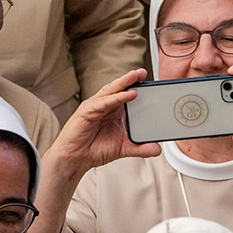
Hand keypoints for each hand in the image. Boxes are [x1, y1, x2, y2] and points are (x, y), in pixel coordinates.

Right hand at [46, 68, 160, 178]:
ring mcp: (95, 107)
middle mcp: (105, 106)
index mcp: (114, 111)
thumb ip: (140, 148)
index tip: (153, 84)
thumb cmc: (94, 149)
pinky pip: (103, 102)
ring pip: (111, 91)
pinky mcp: (86, 112)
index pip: (128, 96)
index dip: (139, 88)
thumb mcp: (123, 148)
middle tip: (143, 73)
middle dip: (132, 80)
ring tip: (136, 76)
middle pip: (120, 89)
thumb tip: (157, 149)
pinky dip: (115, 97)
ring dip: (124, 83)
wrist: (75, 159)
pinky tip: (127, 94)